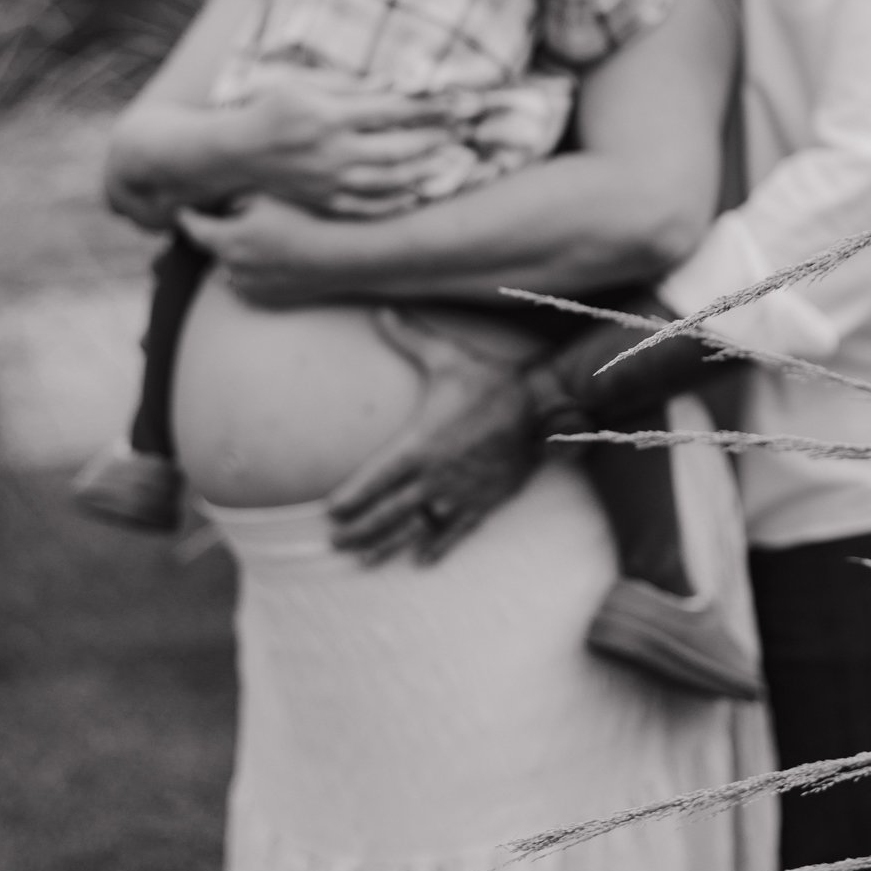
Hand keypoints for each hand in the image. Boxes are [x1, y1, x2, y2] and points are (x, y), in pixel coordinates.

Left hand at [176, 195, 342, 303]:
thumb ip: (235, 200)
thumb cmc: (301, 222)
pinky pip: (247, 284)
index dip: (186, 218)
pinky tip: (274, 259)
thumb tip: (221, 204)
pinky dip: (252, 272)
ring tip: (264, 242)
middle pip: (213, 249)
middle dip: (220, 235)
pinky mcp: (262, 300)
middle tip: (239, 221)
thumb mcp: (265, 198)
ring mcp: (246, 288)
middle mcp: (230, 268)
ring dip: (237, 256)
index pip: (194, 229)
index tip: (181, 211)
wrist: (334, 256)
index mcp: (227, 240)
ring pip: (230, 268)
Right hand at [239, 80, 460, 213]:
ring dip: (426, 170)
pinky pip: (372, 207)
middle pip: (399, 149)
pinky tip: (419, 190)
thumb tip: (396, 81)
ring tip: (451, 159)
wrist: (236, 153)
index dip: (429, 107)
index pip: (391, 111)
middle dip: (436, 139)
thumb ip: (352, 84)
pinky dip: (399, 201)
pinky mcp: (327, 202)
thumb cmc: (272, 108)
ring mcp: (331, 182)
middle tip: (463, 130)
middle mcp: (333, 153)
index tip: (457, 102)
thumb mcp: (305, 84)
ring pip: (391, 182)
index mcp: (328, 116)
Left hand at [326, 309, 537, 564]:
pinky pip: (455, 532)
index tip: (330, 513)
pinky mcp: (483, 502)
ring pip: (416, 528)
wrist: (540, 408)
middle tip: (334, 543)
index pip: (375, 479)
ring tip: (362, 559)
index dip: (350, 498)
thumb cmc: (489, 381)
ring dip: (387, 545)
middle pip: (388, 512)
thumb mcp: (447, 357)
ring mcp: (459, 493)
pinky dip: (437, 547)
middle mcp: (435, 476)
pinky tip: (421, 560)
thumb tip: (382, 310)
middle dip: (359, 530)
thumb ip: (410, 337)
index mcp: (420, 444)